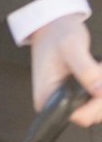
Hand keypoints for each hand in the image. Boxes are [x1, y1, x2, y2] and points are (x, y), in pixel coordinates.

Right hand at [30, 13, 101, 127]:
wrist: (55, 25)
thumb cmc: (57, 33)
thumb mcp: (71, 46)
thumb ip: (86, 70)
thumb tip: (100, 93)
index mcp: (46, 97)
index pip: (78, 116)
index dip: (95, 105)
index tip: (99, 84)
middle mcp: (56, 104)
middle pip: (91, 116)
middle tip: (99, 69)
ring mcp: (68, 102)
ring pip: (98, 110)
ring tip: (98, 68)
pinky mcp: (77, 97)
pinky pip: (97, 102)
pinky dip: (101, 89)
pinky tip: (99, 72)